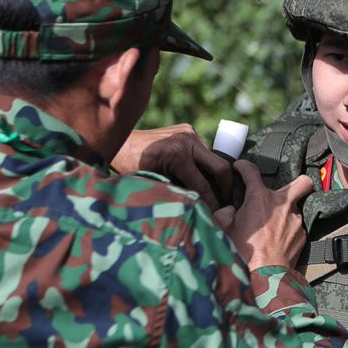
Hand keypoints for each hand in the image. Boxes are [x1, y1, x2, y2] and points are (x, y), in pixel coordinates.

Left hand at [113, 124, 231, 210]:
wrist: (120, 144)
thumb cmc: (132, 170)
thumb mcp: (156, 186)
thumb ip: (180, 194)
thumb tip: (202, 209)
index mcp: (177, 155)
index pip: (204, 185)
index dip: (213, 203)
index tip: (217, 216)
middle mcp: (187, 140)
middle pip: (220, 167)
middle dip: (226, 188)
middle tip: (227, 204)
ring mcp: (190, 133)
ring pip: (213, 160)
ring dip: (214, 177)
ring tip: (215, 194)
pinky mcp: (189, 130)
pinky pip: (204, 153)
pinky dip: (204, 167)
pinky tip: (202, 178)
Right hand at [212, 162, 314, 272]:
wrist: (264, 274)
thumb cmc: (242, 251)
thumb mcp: (223, 227)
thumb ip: (225, 212)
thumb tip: (230, 210)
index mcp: (260, 198)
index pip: (251, 171)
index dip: (243, 167)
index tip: (240, 168)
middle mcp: (282, 204)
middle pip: (303, 183)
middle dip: (299, 183)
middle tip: (286, 190)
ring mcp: (296, 219)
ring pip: (297, 208)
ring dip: (287, 213)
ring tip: (276, 224)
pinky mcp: (303, 235)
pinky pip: (296, 226)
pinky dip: (288, 230)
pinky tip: (279, 240)